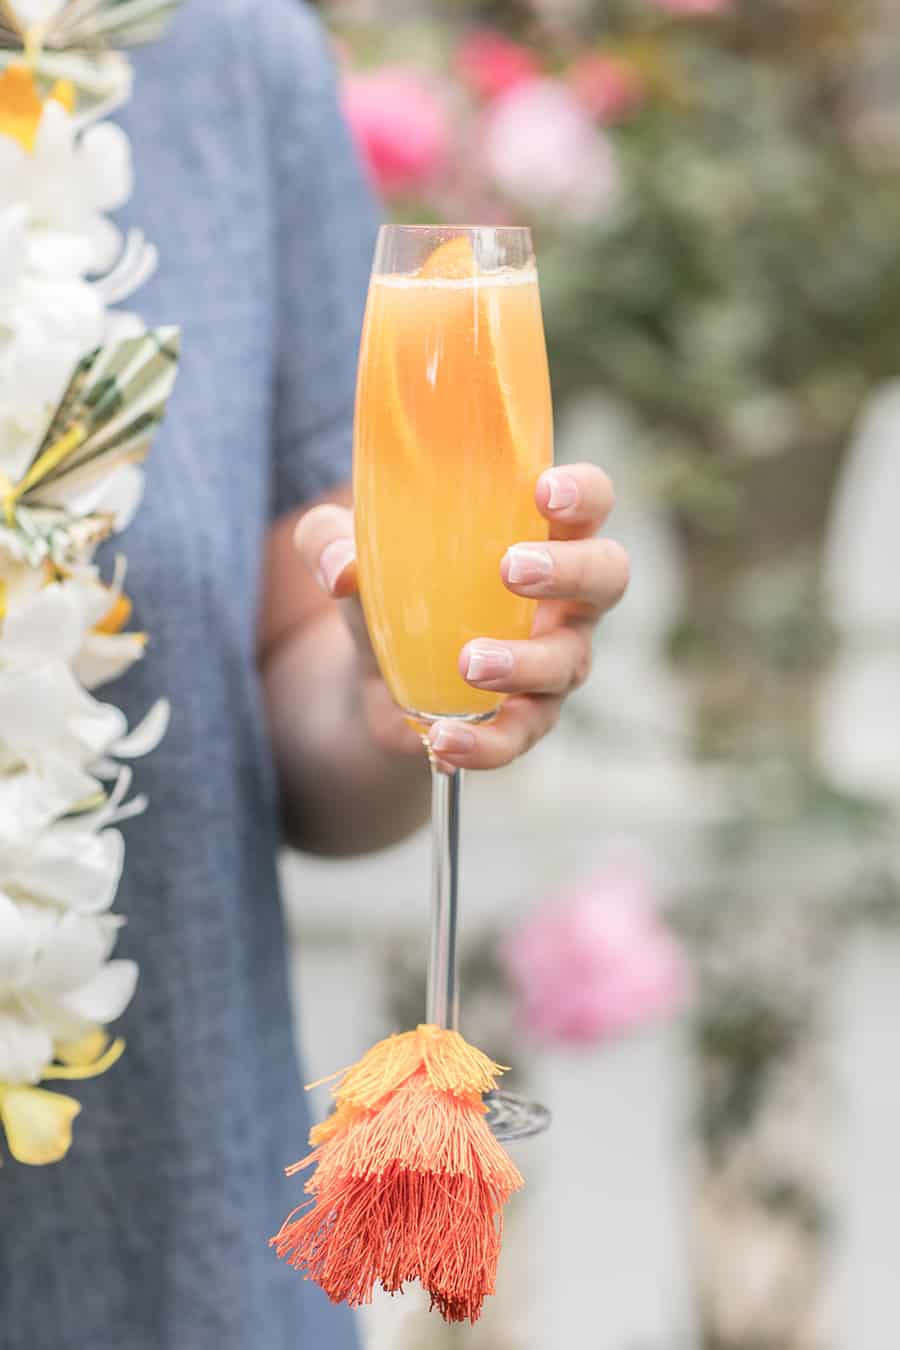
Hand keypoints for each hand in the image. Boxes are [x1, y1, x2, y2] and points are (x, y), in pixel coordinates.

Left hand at [293, 463, 628, 769]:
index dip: (583, 493)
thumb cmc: (390, 583)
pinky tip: (446, 740)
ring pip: (568, 662)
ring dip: (523, 663)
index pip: (591, 500)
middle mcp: (564, 596)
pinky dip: (486, 741)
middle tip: (512, 569)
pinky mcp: (526, 718)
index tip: (543, 491)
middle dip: (570, 569)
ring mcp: (553, 659)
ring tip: (469, 663)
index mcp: (540, 534)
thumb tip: (342, 570)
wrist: (377, 675)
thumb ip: (331, 540)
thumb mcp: (347, 549)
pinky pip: (521, 735)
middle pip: (607, 574)